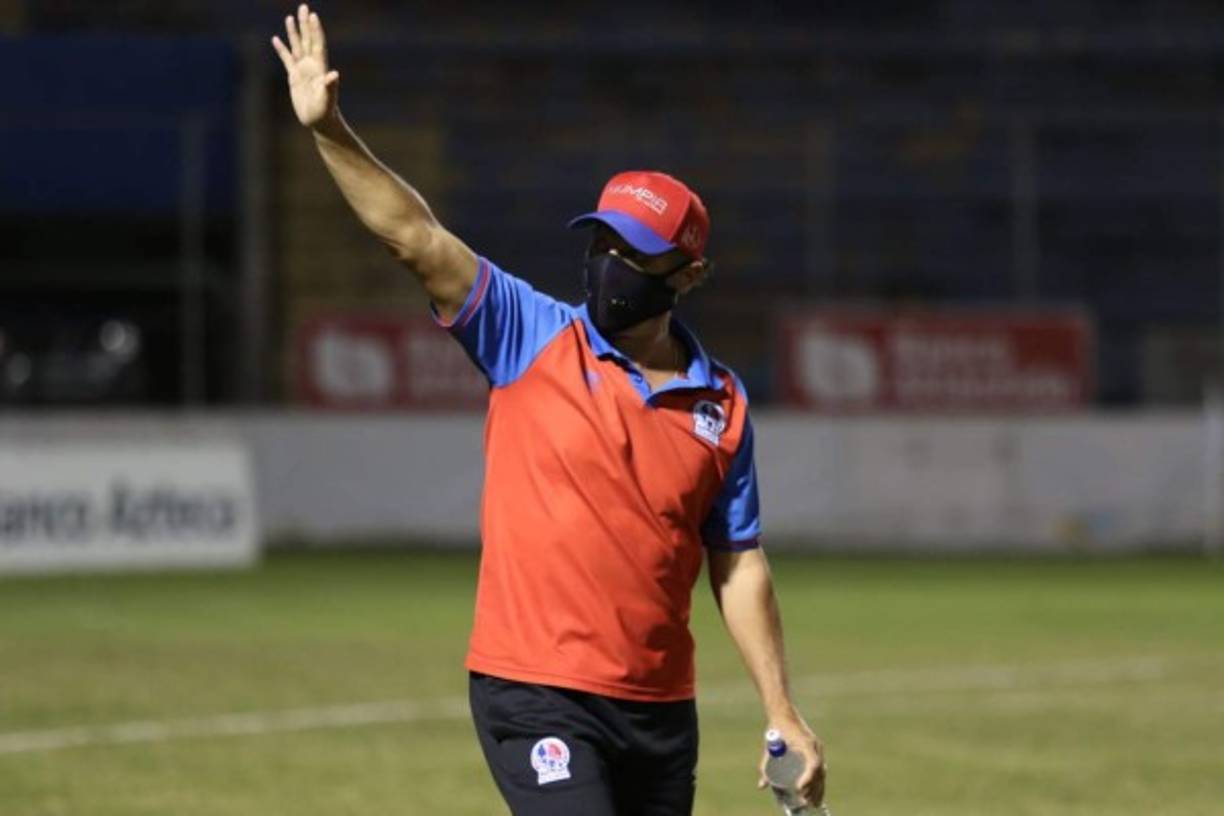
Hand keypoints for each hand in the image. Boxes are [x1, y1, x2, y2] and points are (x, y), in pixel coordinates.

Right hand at [271, 3, 338, 128]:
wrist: (319, 122)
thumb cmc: (325, 112)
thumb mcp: (327, 99)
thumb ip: (330, 86)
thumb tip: (334, 74)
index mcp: (319, 68)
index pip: (317, 44)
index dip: (315, 30)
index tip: (313, 15)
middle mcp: (312, 66)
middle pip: (308, 40)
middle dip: (305, 24)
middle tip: (303, 7)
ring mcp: (303, 70)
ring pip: (297, 46)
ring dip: (294, 32)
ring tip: (290, 17)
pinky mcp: (295, 77)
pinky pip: (287, 59)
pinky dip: (282, 49)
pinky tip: (276, 39)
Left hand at [758, 716, 826, 809]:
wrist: (783, 712)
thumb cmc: (776, 728)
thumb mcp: (769, 747)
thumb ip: (765, 766)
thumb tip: (762, 786)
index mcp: (806, 743)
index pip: (813, 764)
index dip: (808, 778)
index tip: (799, 788)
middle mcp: (815, 746)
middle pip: (820, 772)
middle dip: (814, 789)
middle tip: (806, 802)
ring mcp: (817, 748)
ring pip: (822, 771)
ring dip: (819, 787)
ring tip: (814, 803)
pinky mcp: (815, 749)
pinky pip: (821, 767)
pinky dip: (819, 780)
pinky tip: (818, 790)